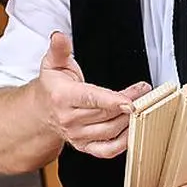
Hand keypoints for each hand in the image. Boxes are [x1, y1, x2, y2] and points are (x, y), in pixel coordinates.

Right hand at [36, 31, 150, 158]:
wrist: (42, 111)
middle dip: (129, 102)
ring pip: (110, 130)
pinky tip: (133, 129)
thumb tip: (59, 36)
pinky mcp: (84, 146)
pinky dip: (123, 143)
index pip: (90, 98)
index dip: (112, 100)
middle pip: (105, 113)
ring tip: (141, 104)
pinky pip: (107, 150)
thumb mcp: (53, 63)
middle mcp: (69, 119)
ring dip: (130, 118)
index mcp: (62, 97)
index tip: (130, 100)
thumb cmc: (52, 87)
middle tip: (144, 91)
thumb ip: (59, 49)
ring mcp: (77, 135)